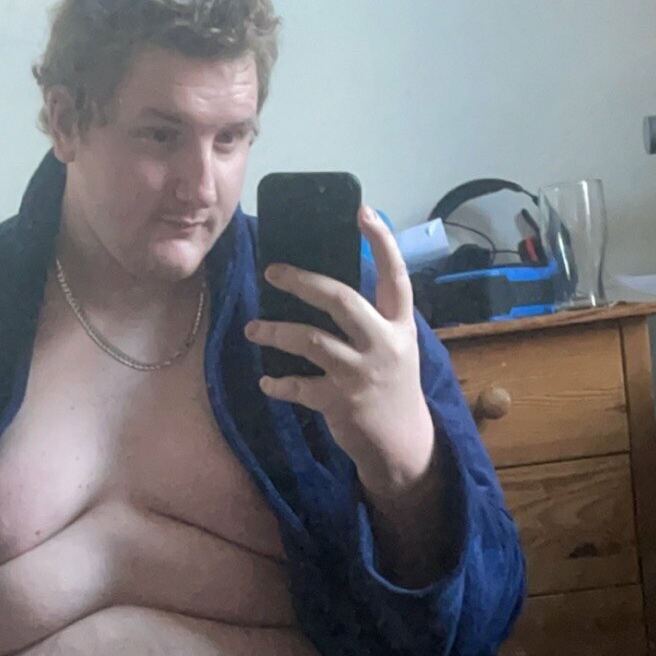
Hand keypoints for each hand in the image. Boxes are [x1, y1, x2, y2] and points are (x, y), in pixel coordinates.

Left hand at [246, 204, 436, 498]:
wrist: (402, 445)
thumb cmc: (391, 387)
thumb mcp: (395, 347)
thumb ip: (371, 320)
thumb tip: (323, 288)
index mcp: (400, 325)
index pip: (395, 275)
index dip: (381, 242)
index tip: (363, 211)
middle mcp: (384, 344)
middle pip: (341, 300)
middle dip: (302, 282)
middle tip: (272, 271)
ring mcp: (362, 374)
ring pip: (311, 341)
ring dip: (275, 332)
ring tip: (254, 330)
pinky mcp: (341, 403)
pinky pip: (299, 387)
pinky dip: (278, 384)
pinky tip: (266, 382)